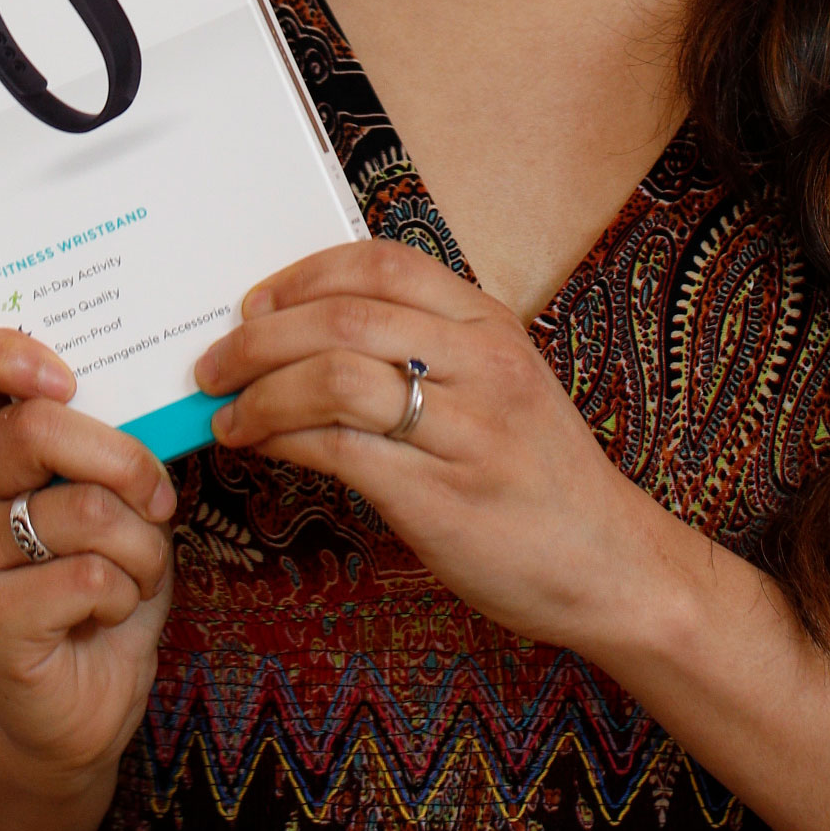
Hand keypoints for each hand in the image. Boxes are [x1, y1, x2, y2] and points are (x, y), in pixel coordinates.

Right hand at [0, 324, 177, 796]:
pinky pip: (89, 575)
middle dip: (127, 462)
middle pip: (36, 428)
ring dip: (142, 545)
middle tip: (158, 501)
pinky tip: (108, 610)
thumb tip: (160, 393)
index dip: (3, 352)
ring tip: (134, 573)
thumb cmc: (105, 579)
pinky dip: (127, 591)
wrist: (85, 696)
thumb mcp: (118, 496)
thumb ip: (114, 440)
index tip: (66, 377)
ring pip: (82, 509)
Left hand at [194, 239, 677, 657]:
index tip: (256, 304)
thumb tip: (315, 336)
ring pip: (335, 377)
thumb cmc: (543, 478)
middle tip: (216, 363)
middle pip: (344, 316)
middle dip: (259, 337)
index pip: (383, 264)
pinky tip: (262, 447)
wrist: (613, 566)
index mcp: (493, 326)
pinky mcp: (443, 499)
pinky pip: (341, 450)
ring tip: (229, 414)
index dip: (303, 276)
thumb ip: (431, 351)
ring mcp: (468, 432)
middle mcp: (484, 366)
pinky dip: (284, 440)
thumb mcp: (502, 387)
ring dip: (260, 392)